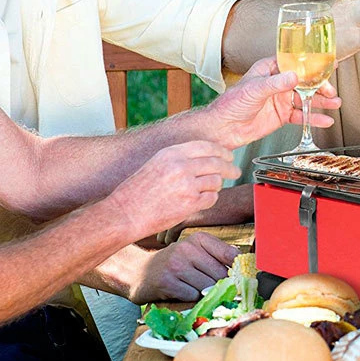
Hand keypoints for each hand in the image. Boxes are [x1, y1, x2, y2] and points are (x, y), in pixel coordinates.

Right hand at [108, 141, 241, 240]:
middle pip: (217, 163)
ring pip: (216, 181)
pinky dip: (210, 199)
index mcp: (172, 153)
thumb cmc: (136, 192)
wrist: (124, 214)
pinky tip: (202, 201)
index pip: (207, 146)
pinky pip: (211, 198)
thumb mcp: (156, 163)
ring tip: (209, 189)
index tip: (229, 155)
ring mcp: (187, 184)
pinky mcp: (190, 203)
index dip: (222, 151)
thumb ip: (180, 159)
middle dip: (230, 167)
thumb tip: (206, 158)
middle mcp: (181, 166)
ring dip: (216, 186)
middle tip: (235, 171)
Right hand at [126, 232, 238, 303]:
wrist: (138, 272)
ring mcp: (176, 265)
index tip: (241, 280)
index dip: (238, 270)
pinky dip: (192, 299)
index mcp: (199, 239)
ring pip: (207, 286)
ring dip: (207, 295)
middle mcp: (188, 249)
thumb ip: (216, 256)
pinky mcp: (167, 282)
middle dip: (222, 286)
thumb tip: (243, 266)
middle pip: (220, 274)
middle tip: (221, 293)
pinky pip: (192, 296)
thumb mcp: (194, 252)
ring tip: (200, 292)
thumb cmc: (173, 263)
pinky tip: (185, 294)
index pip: (230, 254)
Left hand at [205, 59, 339, 148]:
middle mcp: (277, 83)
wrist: (223, 128)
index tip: (327, 64)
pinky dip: (313, 118)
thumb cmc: (231, 103)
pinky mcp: (282, 116)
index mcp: (270, 70)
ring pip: (306, 99)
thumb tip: (294, 76)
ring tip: (335, 103)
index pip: (295, 63)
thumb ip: (275, 83)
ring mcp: (281, 100)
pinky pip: (301, 116)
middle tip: (331, 90)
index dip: (312, 64)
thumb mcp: (254, 89)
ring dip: (321, 102)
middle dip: (320, 86)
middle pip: (304, 82)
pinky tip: (324, 120)